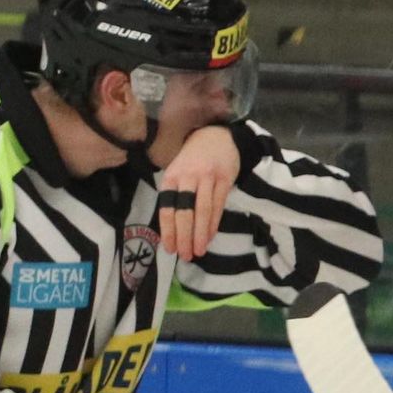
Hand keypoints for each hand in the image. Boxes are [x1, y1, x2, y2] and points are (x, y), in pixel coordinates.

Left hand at [152, 127, 239, 260]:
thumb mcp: (178, 171)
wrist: (218, 136)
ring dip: (200, 234)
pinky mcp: (225, 179)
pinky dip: (214, 223)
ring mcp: (207, 178)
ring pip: (202, 211)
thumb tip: (173, 227)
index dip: (168, 230)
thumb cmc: (194, 159)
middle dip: (184, 236)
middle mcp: (187, 177)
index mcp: (171, 177)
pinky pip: (219, 205)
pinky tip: (210, 236)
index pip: (167, 208)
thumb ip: (175, 194)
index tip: (170, 249)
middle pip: (184, 211)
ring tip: (199, 251)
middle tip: (186, 255)